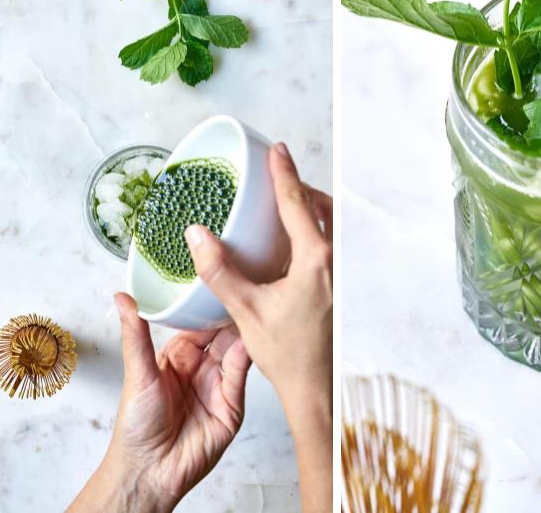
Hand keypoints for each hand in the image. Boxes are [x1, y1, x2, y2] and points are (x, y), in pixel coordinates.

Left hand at [67, 294, 250, 512]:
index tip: (217, 281)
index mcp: (178, 357)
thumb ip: (136, 334)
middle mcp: (201, 369)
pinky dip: (245, 359)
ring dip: (242, 333)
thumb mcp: (137, 373)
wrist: (148, 471)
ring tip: (246, 311)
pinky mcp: (232, 406)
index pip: (199, 324)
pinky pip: (241, 377)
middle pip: (222, 335)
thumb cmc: (136, 428)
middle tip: (239, 290)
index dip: (208, 306)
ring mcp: (218, 386)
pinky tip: (246, 344)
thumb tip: (124, 298)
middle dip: (231, 316)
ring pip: (236, 352)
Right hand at [185, 142, 331, 511]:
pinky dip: (317, 232)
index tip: (276, 149)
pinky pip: (333, 244)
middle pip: (323, 208)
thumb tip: (197, 236)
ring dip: (311, 210)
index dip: (284, 174)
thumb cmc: (287, 356)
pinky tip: (293, 246)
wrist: (318, 390)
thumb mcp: (246, 310)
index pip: (298, 204)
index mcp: (316, 260)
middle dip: (301, 189)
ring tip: (284, 208)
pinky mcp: (342, 286)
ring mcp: (343, 274)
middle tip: (277, 179)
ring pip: (332, 226)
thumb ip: (220, 271)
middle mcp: (336, 262)